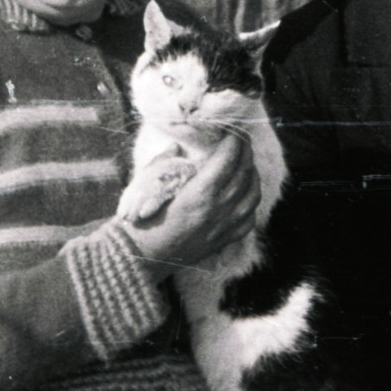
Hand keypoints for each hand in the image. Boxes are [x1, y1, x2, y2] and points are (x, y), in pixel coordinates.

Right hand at [121, 134, 258, 282]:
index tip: (232, 132)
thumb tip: (177, 146)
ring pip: (252, 195)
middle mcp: (217, 210)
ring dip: (252, 175)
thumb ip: (164, 161)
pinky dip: (251, 202)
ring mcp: (223, 227)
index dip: (234, 141)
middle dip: (245, 152)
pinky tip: (245, 193)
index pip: (228, 159)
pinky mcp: (223, 241)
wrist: (138, 258)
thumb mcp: (146, 184)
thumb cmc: (140, 220)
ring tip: (246, 164)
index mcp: (200, 194)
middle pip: (244, 173)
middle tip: (242, 140)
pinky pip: (249, 219)